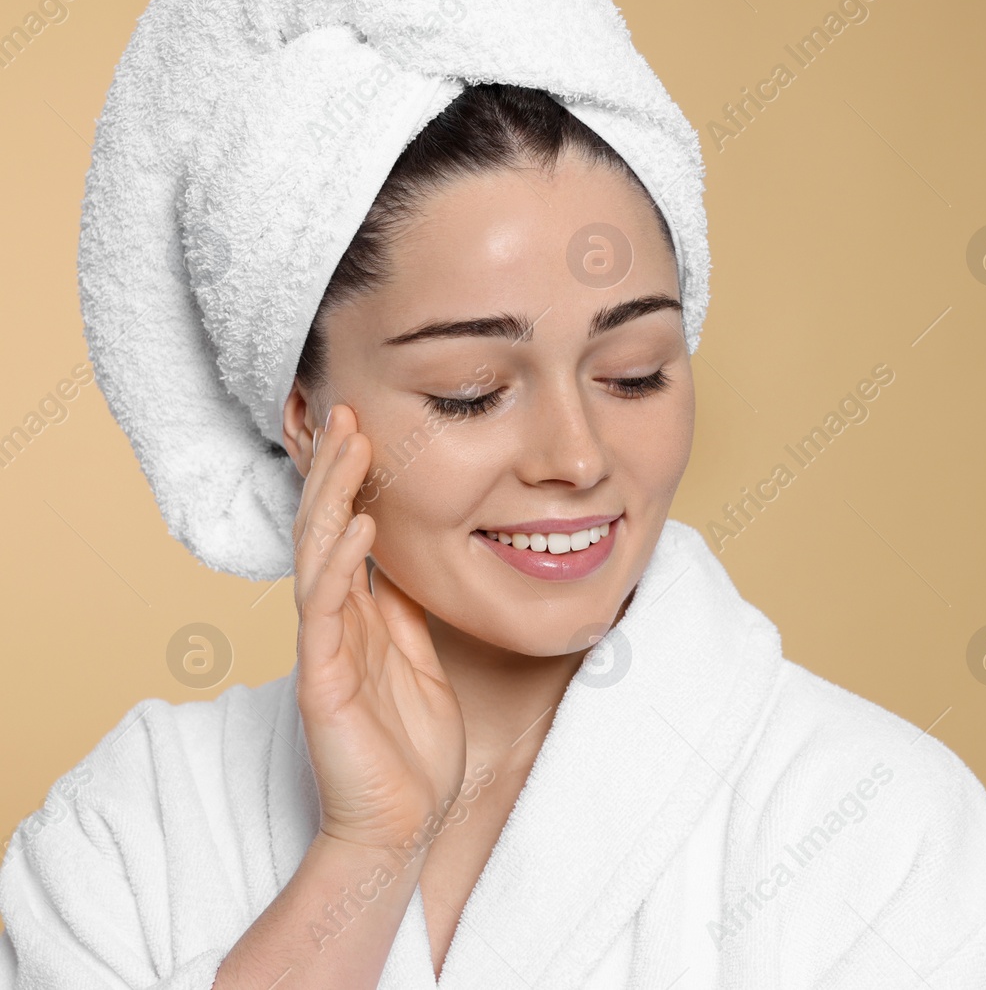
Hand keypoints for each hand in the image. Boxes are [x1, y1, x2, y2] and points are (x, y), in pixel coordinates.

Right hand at [291, 403, 466, 853]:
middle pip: (324, 530)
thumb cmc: (410, 750)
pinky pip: (326, 612)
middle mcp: (333, 624)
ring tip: (348, 443)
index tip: (360, 425)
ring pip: (317, 556)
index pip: (344, 532)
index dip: (348, 481)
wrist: (402, 825)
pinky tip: (358, 526)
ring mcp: (325, 649)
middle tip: (346, 412)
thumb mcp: (416, 660)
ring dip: (333, 497)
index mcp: (358, 617)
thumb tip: (401, 557)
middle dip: (334, 470)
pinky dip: (341, 565)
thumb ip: (402, 610)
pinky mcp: (323, 681)